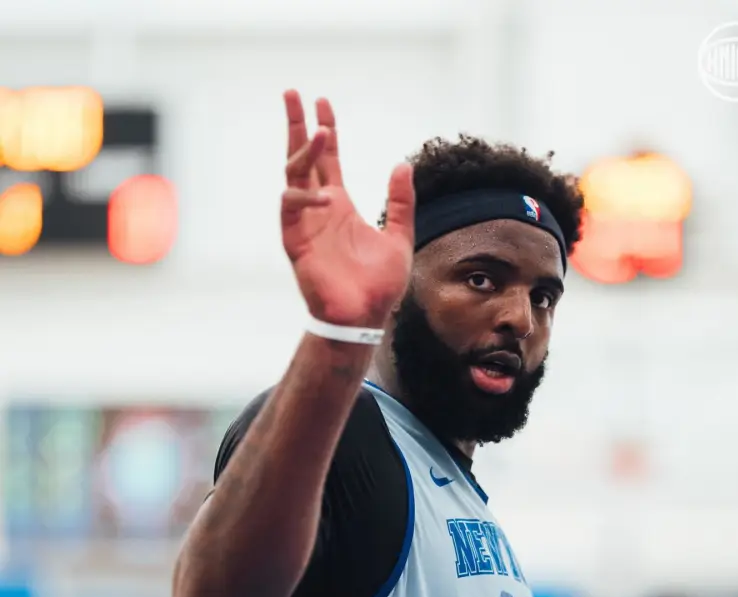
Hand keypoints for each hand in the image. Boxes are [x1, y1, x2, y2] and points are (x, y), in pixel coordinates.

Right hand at [281, 90, 413, 328]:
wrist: (364, 317)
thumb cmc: (378, 285)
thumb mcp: (399, 237)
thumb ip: (400, 203)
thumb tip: (403, 165)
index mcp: (340, 206)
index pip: (327, 160)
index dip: (324, 130)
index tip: (322, 103)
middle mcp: (319, 210)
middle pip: (301, 158)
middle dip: (296, 126)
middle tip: (292, 93)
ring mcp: (305, 224)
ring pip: (293, 177)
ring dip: (302, 153)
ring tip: (320, 133)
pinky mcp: (296, 243)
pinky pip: (291, 210)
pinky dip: (304, 198)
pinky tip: (327, 196)